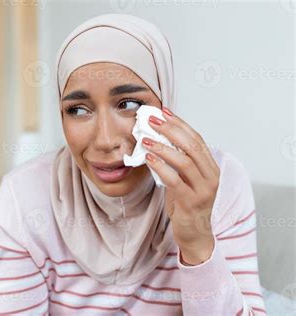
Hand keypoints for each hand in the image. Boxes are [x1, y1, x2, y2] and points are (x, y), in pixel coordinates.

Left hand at [142, 106, 219, 264]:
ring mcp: (203, 189)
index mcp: (211, 167)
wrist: (195, 234)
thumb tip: (156, 140)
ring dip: (163, 147)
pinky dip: (161, 166)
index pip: (196, 139)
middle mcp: (211, 176)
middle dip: (170, 129)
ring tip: (145, 138)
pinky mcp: (191, 201)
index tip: (163, 112)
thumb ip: (176, 163)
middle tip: (152, 120)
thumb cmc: (187, 205)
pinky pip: (175, 179)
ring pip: (184, 161)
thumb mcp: (184, 179)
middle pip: (191, 145)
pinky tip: (148, 158)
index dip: (179, 123)